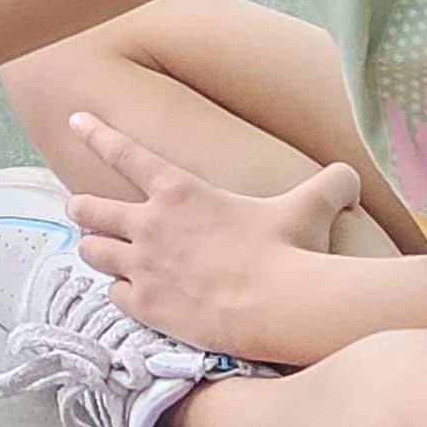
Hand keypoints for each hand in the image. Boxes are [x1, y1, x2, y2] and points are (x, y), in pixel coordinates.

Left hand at [66, 112, 357, 360]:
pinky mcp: (144, 306)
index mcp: (179, 191)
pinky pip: (112, 295)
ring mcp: (141, 266)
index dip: (97, 133)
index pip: (125, 153)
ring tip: (97, 251)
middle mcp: (148, 224)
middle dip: (82, 207)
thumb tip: (351, 177)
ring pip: (91, 252)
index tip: (76, 120)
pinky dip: (118, 293)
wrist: (276, 305)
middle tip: (79, 208)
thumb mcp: (310, 207)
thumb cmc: (289, 251)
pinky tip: (126, 294)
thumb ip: (328, 186)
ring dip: (94, 250)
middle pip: (89, 208)